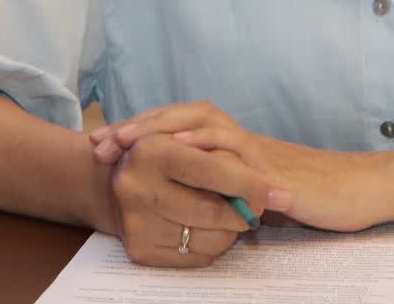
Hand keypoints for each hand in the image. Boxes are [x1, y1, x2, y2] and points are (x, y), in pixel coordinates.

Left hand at [91, 101, 387, 232]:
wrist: (359, 191)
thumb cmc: (311, 197)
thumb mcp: (256, 197)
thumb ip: (227, 195)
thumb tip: (194, 208)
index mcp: (232, 146)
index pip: (178, 130)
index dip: (141, 134)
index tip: (103, 146)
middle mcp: (238, 139)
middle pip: (178, 119)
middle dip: (136, 128)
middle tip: (98, 142)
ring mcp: (253, 147)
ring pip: (198, 124)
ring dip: (158, 128)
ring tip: (124, 138)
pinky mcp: (268, 163)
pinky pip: (230, 145)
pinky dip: (201, 140)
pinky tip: (175, 143)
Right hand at [101, 126, 275, 267]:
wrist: (115, 181)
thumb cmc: (163, 155)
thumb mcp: (184, 138)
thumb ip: (220, 153)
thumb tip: (265, 188)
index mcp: (151, 150)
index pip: (208, 170)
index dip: (247, 183)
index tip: (278, 193)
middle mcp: (137, 187)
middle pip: (210, 210)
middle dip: (242, 211)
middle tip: (257, 208)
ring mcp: (136, 222)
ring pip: (207, 238)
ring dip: (229, 230)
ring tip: (227, 214)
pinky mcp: (140, 250)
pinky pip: (194, 256)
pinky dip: (211, 244)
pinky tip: (206, 228)